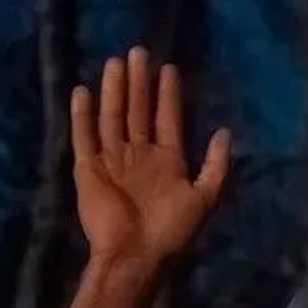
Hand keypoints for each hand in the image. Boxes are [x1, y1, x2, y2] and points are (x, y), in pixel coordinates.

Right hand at [71, 46, 231, 264]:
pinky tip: (82, 91)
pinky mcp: (88, 169)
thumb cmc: (172, 230)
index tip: (168, 68)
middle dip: (139, 82)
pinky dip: (82, 115)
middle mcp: (139, 155)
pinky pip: (84, 137)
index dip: (167, 94)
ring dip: (114, 90)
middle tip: (139, 52)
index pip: (166, 118)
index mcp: (166, 160)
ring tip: (116, 62)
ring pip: (112, 117)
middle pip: (138, 110)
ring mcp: (112, 160)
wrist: (136, 255)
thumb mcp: (205, 196)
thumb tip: (225, 131)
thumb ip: (215, 164)